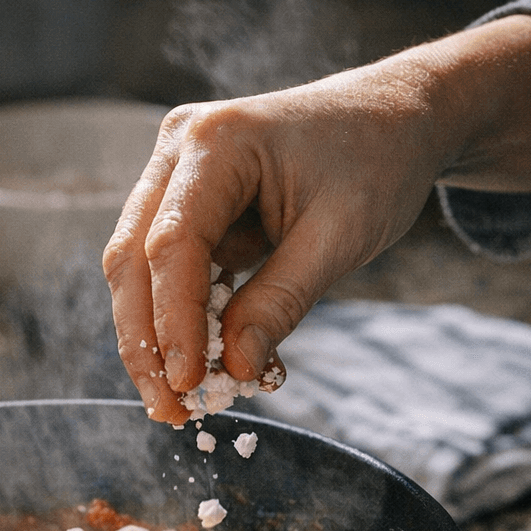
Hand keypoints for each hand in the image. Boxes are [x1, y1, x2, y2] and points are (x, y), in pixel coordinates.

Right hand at [102, 16, 530, 423]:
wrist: (395, 119)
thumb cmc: (377, 164)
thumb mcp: (341, 237)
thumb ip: (283, 300)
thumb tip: (237, 371)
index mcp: (216, 141)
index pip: (173, 244)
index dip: (175, 322)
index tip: (188, 384)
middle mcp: (178, 149)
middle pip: (134, 260)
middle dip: (147, 343)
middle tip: (171, 410)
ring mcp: (174, 174)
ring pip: (139, 271)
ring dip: (157, 340)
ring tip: (182, 403)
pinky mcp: (186, 203)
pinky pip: (169, 272)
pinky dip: (184, 322)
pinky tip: (208, 367)